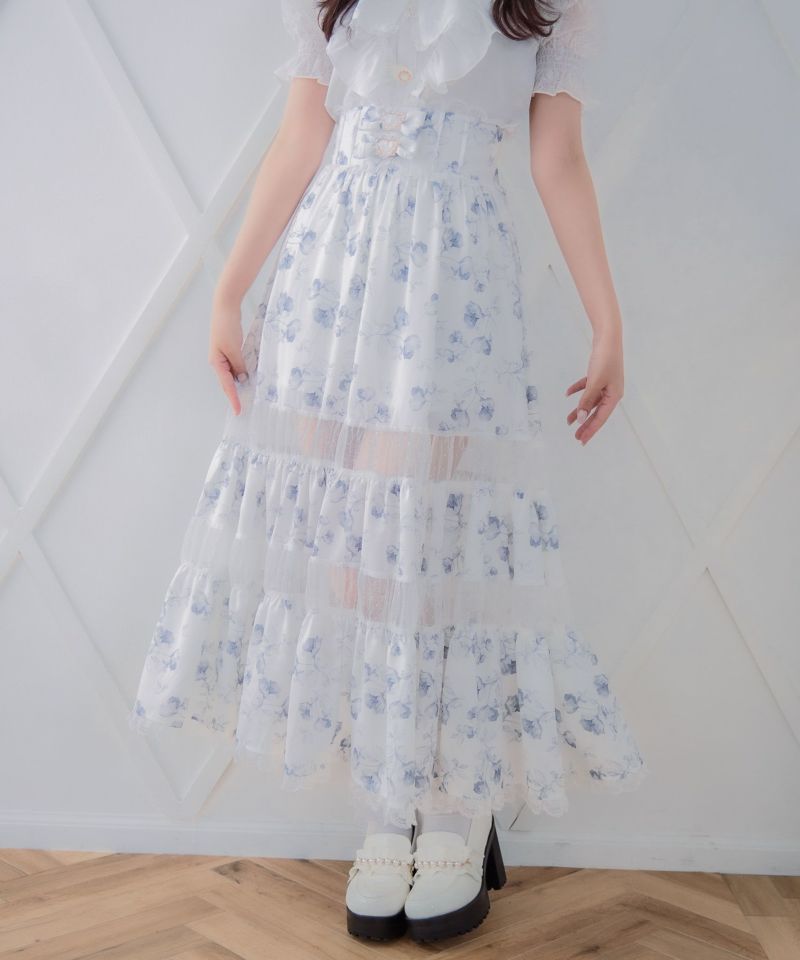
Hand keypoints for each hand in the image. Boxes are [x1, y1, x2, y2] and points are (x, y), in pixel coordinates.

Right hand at [208, 296, 247, 415]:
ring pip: (232, 374)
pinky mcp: (230, 349)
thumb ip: (239, 365)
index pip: (227, 385)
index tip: (238, 411)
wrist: (225, 307)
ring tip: (248, 395)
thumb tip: (243, 378)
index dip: (233, 399)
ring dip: (240, 384)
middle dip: (235, 394)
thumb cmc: (227, 326)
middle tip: (244, 408)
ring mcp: (223, 356)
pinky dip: (242, 372)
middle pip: (228, 382)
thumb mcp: (234, 348)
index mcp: (216, 363)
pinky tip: (249, 376)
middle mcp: (218, 361)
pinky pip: (236, 365)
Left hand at [565, 331, 623, 444]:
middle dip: (585, 424)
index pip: (600, 418)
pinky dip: (578, 391)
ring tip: (568, 421)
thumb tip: (581, 418)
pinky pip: (588, 389)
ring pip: (591, 402)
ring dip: (580, 410)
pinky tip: (567, 394)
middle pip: (596, 412)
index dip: (590, 430)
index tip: (581, 440)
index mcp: (614, 396)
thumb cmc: (604, 360)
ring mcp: (606, 385)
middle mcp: (612, 393)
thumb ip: (586, 400)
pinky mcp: (599, 376)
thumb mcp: (594, 382)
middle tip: (576, 437)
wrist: (608, 338)